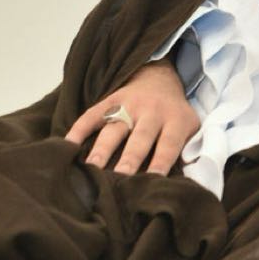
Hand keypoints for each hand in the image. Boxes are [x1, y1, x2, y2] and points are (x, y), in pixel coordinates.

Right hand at [64, 60, 199, 175]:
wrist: (159, 79)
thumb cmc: (174, 115)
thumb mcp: (190, 127)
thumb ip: (188, 150)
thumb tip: (185, 181)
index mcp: (175, 120)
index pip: (169, 144)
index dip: (162, 162)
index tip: (153, 180)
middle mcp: (152, 111)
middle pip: (140, 137)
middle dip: (130, 157)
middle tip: (120, 177)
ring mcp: (129, 105)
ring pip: (114, 128)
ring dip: (103, 148)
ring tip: (91, 167)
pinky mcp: (110, 100)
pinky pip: (92, 115)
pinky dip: (79, 129)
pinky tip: (68, 146)